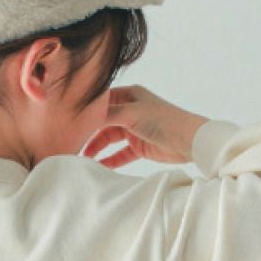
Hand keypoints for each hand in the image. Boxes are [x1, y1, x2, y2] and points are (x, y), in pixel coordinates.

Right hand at [81, 84, 208, 167]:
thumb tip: (83, 117)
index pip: (102, 101)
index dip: (87, 110)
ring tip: (83, 158)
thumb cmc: (164, 120)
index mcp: (130, 95)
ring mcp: (135, 129)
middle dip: (89, 132)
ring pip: (110, 139)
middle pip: (103, 122)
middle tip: (73, 143)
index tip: (70, 119)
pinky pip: (120, 154)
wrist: (190, 141)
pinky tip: (99, 166)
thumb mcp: (131, 113)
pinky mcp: (139, 146)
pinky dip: (110, 159)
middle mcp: (131, 110)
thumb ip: (106, 115)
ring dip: (97, 148)